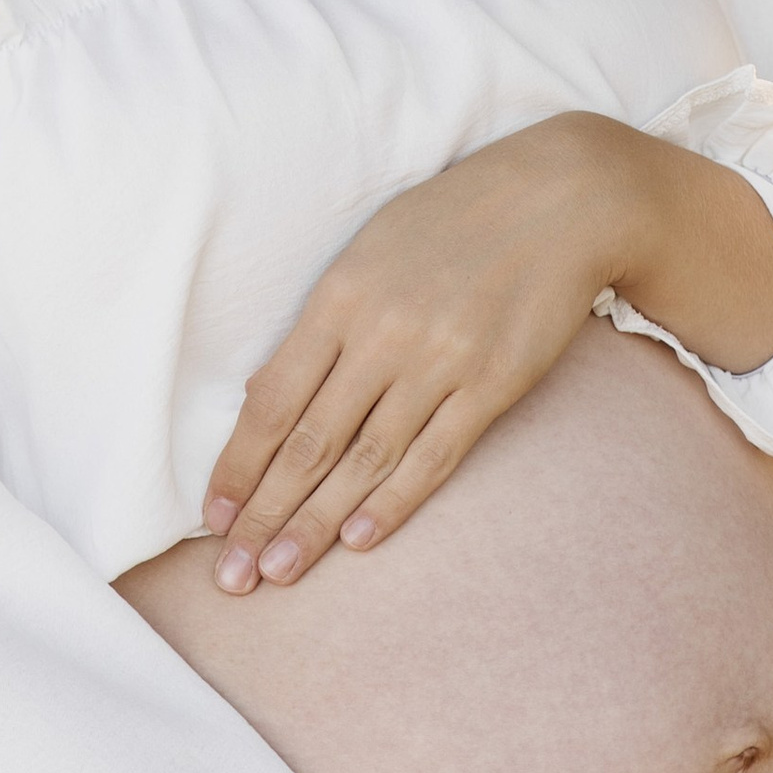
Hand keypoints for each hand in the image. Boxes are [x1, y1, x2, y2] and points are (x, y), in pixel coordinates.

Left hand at [202, 110, 772, 592]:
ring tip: (281, 571)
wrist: (561, 196)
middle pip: (309, 442)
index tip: (211, 517)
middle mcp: (382, 332)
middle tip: (232, 576)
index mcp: (340, 295)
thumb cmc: (454, 219)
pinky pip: (434, 455)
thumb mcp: (370, 248)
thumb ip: (321, 321)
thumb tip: (264, 397)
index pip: (271, 400)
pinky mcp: (493, 382)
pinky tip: (359, 540)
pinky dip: (394, 502)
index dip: (238, 465)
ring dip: (317, 524)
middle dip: (264, 514)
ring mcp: (440, 361)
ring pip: (364, 460)